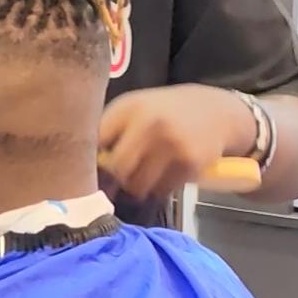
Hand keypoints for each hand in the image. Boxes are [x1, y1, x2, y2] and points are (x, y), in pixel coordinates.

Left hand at [98, 85, 257, 200]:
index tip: (86, 171)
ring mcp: (171, 143)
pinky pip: (161, 190)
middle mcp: (149, 123)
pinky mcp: (190, 163)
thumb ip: (109, 129)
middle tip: (114, 183)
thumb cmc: (166, 112)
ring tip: (139, 179)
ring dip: (135, 188)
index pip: (96, 141)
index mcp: (129, 107)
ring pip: (137, 185)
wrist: (217, 111)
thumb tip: (79, 163)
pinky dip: (157, 189)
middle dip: (113, 180)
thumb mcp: (136, 108)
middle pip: (115, 169)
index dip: (89, 161)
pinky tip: (162, 176)